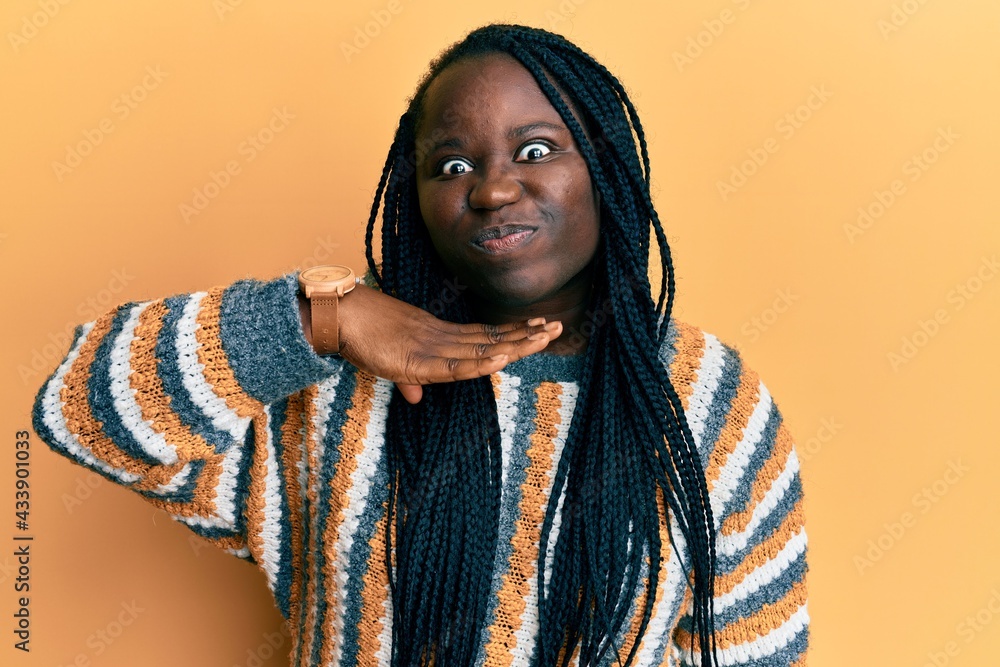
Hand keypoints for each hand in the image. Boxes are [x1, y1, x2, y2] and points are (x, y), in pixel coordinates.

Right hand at [311, 284, 562, 403]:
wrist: (337, 316)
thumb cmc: (362, 335)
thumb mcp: (391, 364)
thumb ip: (409, 381)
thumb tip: (417, 397)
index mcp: (437, 335)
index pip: (483, 335)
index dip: (512, 333)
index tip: (538, 328)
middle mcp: (440, 337)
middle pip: (490, 338)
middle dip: (524, 335)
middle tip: (556, 328)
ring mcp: (431, 347)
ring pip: (480, 348)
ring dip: (513, 345)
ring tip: (543, 337)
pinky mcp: (416, 360)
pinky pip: (452, 364)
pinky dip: (477, 363)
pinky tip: (501, 359)